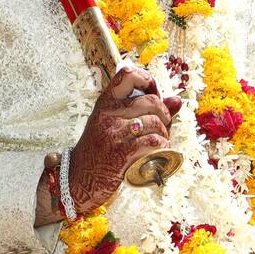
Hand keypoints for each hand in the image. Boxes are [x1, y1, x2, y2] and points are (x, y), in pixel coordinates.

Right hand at [66, 65, 181, 214]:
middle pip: (150, 100)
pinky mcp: (121, 152)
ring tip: (160, 140)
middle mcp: (109, 114)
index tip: (152, 92)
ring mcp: (114, 133)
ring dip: (164, 132)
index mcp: (106, 102)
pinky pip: (152, 141)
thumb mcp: (114, 124)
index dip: (147, 79)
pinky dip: (161, 145)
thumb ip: (145, 110)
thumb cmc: (100, 149)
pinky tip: (159, 149)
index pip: (127, 75)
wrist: (78, 178)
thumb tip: (177, 100)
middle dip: (164, 113)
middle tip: (163, 124)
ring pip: (154, 122)